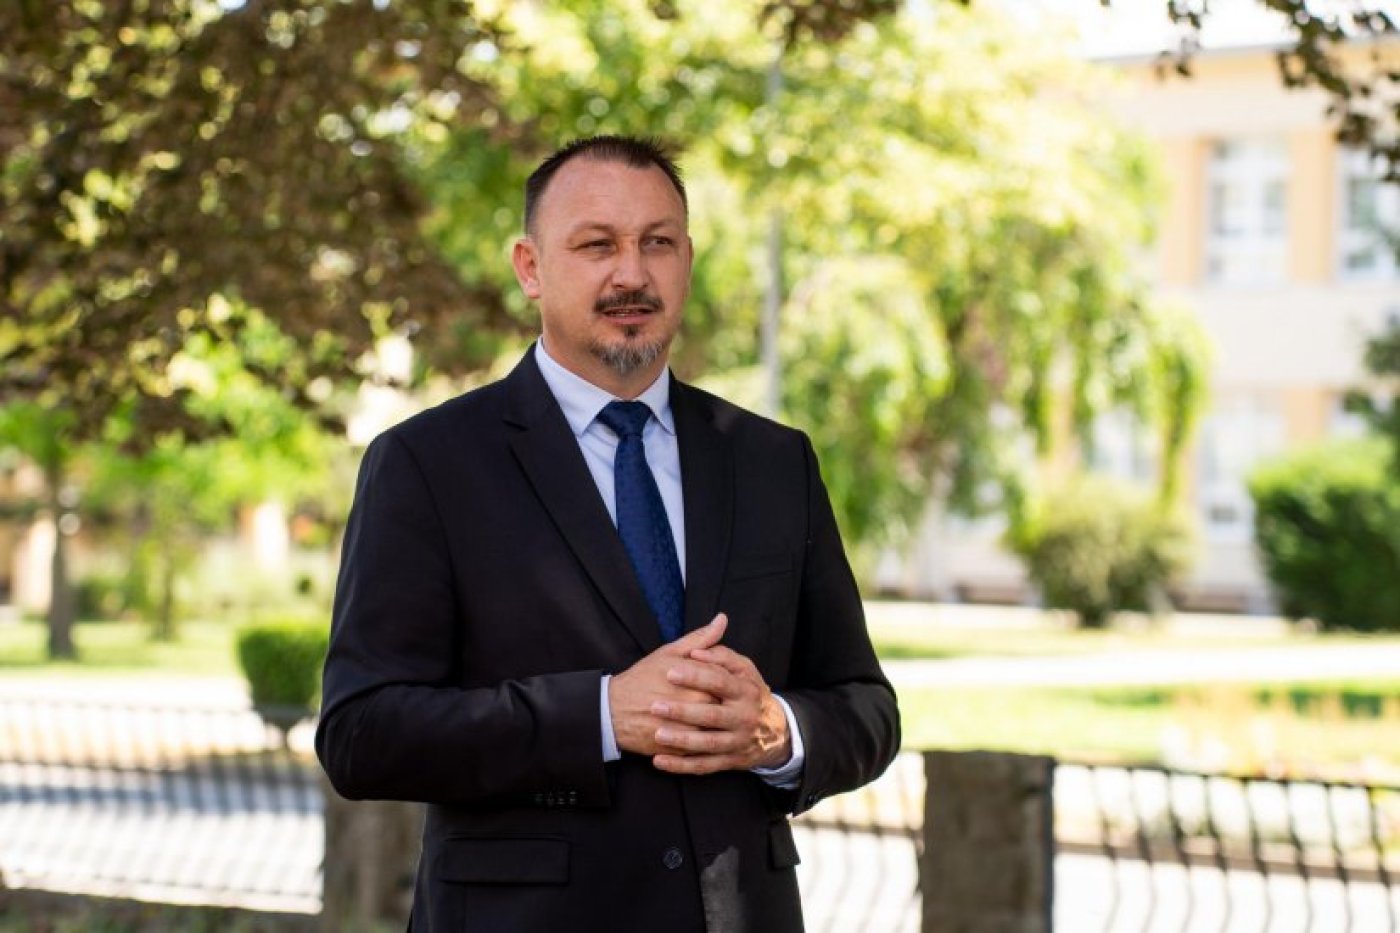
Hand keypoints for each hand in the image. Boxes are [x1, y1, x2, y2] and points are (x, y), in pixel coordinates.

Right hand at [609, 615, 727, 756]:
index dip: (726, 679)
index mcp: (694, 678)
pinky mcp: (677, 749)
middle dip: (725, 703)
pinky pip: (699, 749)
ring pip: (714, 730)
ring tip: (712, 721)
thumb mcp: (669, 653)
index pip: (725, 678)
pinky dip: (702, 744)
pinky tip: (700, 736)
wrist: (611, 711)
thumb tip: (722, 619)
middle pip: (724, 705)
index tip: (721, 681)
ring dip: (716, 726)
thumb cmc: (642, 678)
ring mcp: (685, 728)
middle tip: (719, 702)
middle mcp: (692, 703)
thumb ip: (699, 638)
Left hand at [648, 640, 790, 774]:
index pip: (720, 682)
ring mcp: (737, 742)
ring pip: (708, 744)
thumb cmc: (749, 693)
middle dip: (683, 712)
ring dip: (681, 741)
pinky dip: (681, 766)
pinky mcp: (730, 761)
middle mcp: (744, 717)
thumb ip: (721, 656)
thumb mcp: (744, 670)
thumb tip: (696, 652)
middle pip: (712, 715)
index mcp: (745, 691)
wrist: (775, 731)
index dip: (695, 677)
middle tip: (655, 706)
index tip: (669, 672)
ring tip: (657, 735)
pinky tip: (659, 761)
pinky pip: (704, 766)